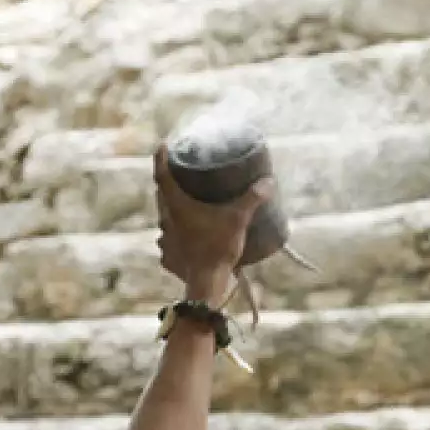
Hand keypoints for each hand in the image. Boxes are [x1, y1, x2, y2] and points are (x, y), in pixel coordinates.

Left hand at [153, 145, 273, 302]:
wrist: (206, 284)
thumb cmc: (218, 247)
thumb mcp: (238, 219)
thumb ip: (252, 199)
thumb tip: (268, 182)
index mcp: (176, 205)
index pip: (162, 174)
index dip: (161, 158)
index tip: (163, 146)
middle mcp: (165, 220)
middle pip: (162, 196)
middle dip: (171, 186)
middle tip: (182, 179)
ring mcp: (164, 240)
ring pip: (165, 220)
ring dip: (174, 214)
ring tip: (188, 212)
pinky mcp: (168, 257)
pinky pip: (169, 243)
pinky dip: (177, 239)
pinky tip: (187, 241)